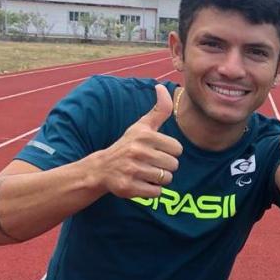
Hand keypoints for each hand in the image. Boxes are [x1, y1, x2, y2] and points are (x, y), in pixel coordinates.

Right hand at [90, 84, 183, 198]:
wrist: (102, 168)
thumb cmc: (128, 145)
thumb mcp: (142, 126)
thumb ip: (158, 109)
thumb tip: (161, 87)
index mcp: (144, 135)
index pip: (177, 149)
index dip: (170, 152)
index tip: (157, 151)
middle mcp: (137, 151)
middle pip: (173, 165)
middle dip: (165, 167)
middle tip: (150, 164)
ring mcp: (132, 170)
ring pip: (166, 179)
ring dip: (159, 179)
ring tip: (145, 173)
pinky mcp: (128, 187)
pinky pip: (156, 192)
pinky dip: (152, 191)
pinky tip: (140, 183)